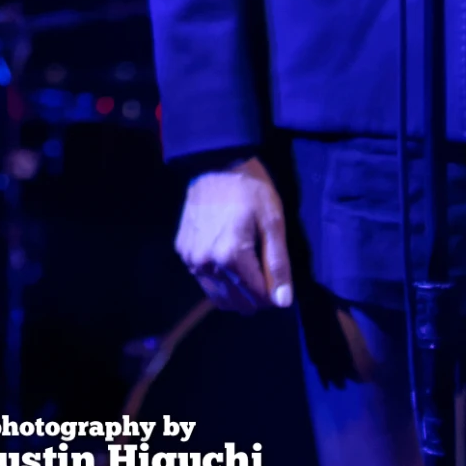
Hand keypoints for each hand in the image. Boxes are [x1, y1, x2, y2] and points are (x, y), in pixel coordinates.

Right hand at [175, 156, 292, 312]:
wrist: (214, 164)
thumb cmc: (249, 190)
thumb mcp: (273, 222)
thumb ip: (278, 264)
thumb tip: (282, 302)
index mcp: (230, 256)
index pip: (257, 297)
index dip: (273, 294)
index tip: (278, 280)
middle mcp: (207, 263)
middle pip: (237, 302)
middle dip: (255, 296)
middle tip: (265, 274)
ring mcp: (191, 259)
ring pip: (218, 296)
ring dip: (236, 292)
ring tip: (248, 270)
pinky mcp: (183, 251)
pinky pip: (203, 280)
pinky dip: (218, 280)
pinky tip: (227, 259)